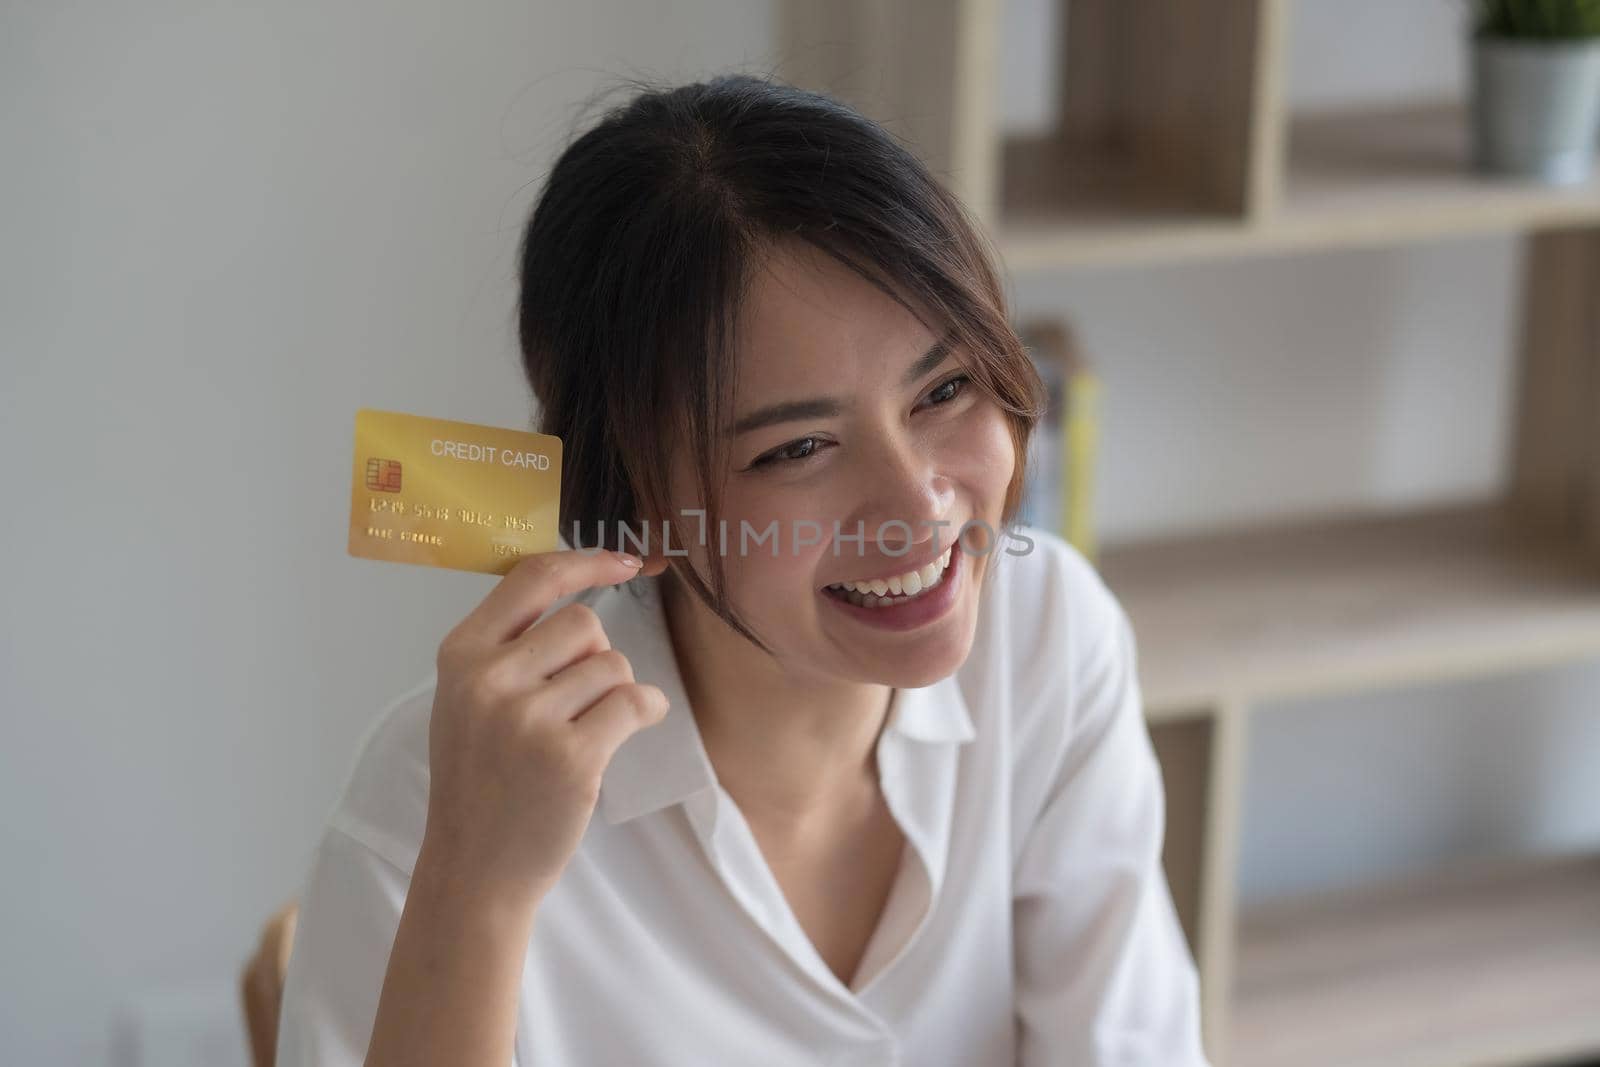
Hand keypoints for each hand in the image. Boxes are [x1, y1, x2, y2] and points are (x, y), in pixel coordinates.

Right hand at [419, 548, 670, 904]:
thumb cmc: (480, 782)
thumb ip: (509, 648)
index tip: (626, 562)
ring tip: (588, 730)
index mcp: (460, 656)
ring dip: (617, 692)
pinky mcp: (571, 757)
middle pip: (584, 624)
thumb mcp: (467, 701)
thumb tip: (580, 590)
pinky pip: (635, 702)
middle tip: (578, 703)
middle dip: (597, 657)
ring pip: (613, 665)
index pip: (532, 578)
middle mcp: (488, 680)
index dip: (587, 562)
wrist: (474, 870)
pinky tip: (631, 730)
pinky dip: (646, 711)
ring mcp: (528, 719)